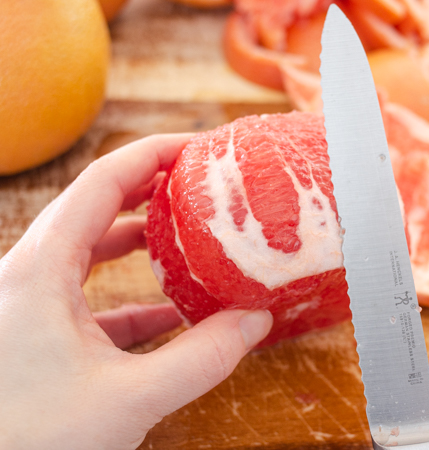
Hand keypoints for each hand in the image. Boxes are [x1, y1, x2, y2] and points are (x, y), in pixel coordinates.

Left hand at [0, 134, 272, 449]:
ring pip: (90, 252)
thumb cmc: (30, 439)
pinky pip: (90, 299)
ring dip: (142, 239)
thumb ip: (202, 358)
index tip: (199, 146)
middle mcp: (28, 276)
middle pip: (94, 208)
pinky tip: (176, 310)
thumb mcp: (128, 399)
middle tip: (200, 180)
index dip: (152, 154)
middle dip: (151, 188)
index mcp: (38, 271)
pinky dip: (135, 296)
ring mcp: (30, 306)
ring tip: (190, 231)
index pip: (101, 184)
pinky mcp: (39, 336)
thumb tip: (258, 320)